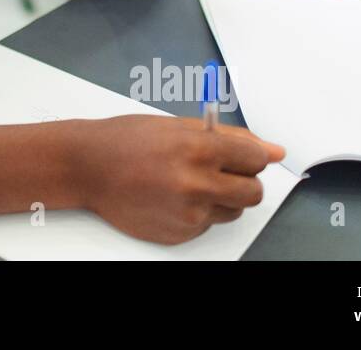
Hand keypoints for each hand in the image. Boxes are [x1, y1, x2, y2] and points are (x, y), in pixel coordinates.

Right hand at [74, 115, 285, 244]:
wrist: (87, 168)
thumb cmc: (128, 140)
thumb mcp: (178, 127)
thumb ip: (230, 138)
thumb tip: (273, 151)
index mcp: (198, 148)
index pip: (255, 159)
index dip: (250, 156)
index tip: (240, 156)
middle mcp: (196, 183)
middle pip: (253, 193)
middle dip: (244, 181)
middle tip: (220, 172)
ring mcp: (188, 213)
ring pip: (232, 212)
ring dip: (221, 199)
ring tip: (187, 183)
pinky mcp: (179, 233)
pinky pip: (207, 226)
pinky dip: (197, 213)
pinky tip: (171, 197)